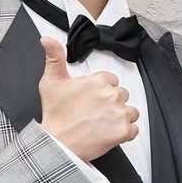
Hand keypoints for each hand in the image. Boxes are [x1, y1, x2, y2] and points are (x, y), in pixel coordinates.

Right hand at [37, 37, 138, 160]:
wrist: (57, 143)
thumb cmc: (55, 115)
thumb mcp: (51, 82)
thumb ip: (54, 57)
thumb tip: (47, 39)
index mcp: (98, 81)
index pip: (111, 80)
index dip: (101, 90)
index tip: (92, 98)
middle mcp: (111, 95)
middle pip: (121, 94)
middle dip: (111, 102)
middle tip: (94, 112)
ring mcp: (119, 113)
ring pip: (131, 111)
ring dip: (120, 116)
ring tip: (102, 123)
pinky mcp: (123, 131)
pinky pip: (134, 129)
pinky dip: (125, 132)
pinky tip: (109, 132)